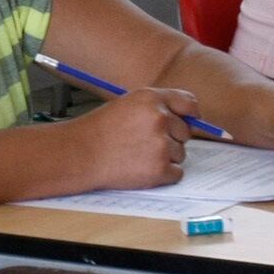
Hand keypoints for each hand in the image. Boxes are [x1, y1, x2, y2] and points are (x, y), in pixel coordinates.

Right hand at [63, 87, 198, 190]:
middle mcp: (160, 119)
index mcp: (151, 99)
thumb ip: (157, 107)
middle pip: (185, 132)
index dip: (192, 114)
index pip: (188, 103)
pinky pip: (176, 173)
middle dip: (171, 139)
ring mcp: (161, 145)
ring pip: (180, 154)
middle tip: (144, 143)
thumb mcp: (127, 105)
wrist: (80, 154)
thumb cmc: (99, 130)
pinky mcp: (160, 169)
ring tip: (138, 155)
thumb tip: (188, 119)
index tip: (192, 119)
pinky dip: (163, 174)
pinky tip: (141, 168)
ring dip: (164, 157)